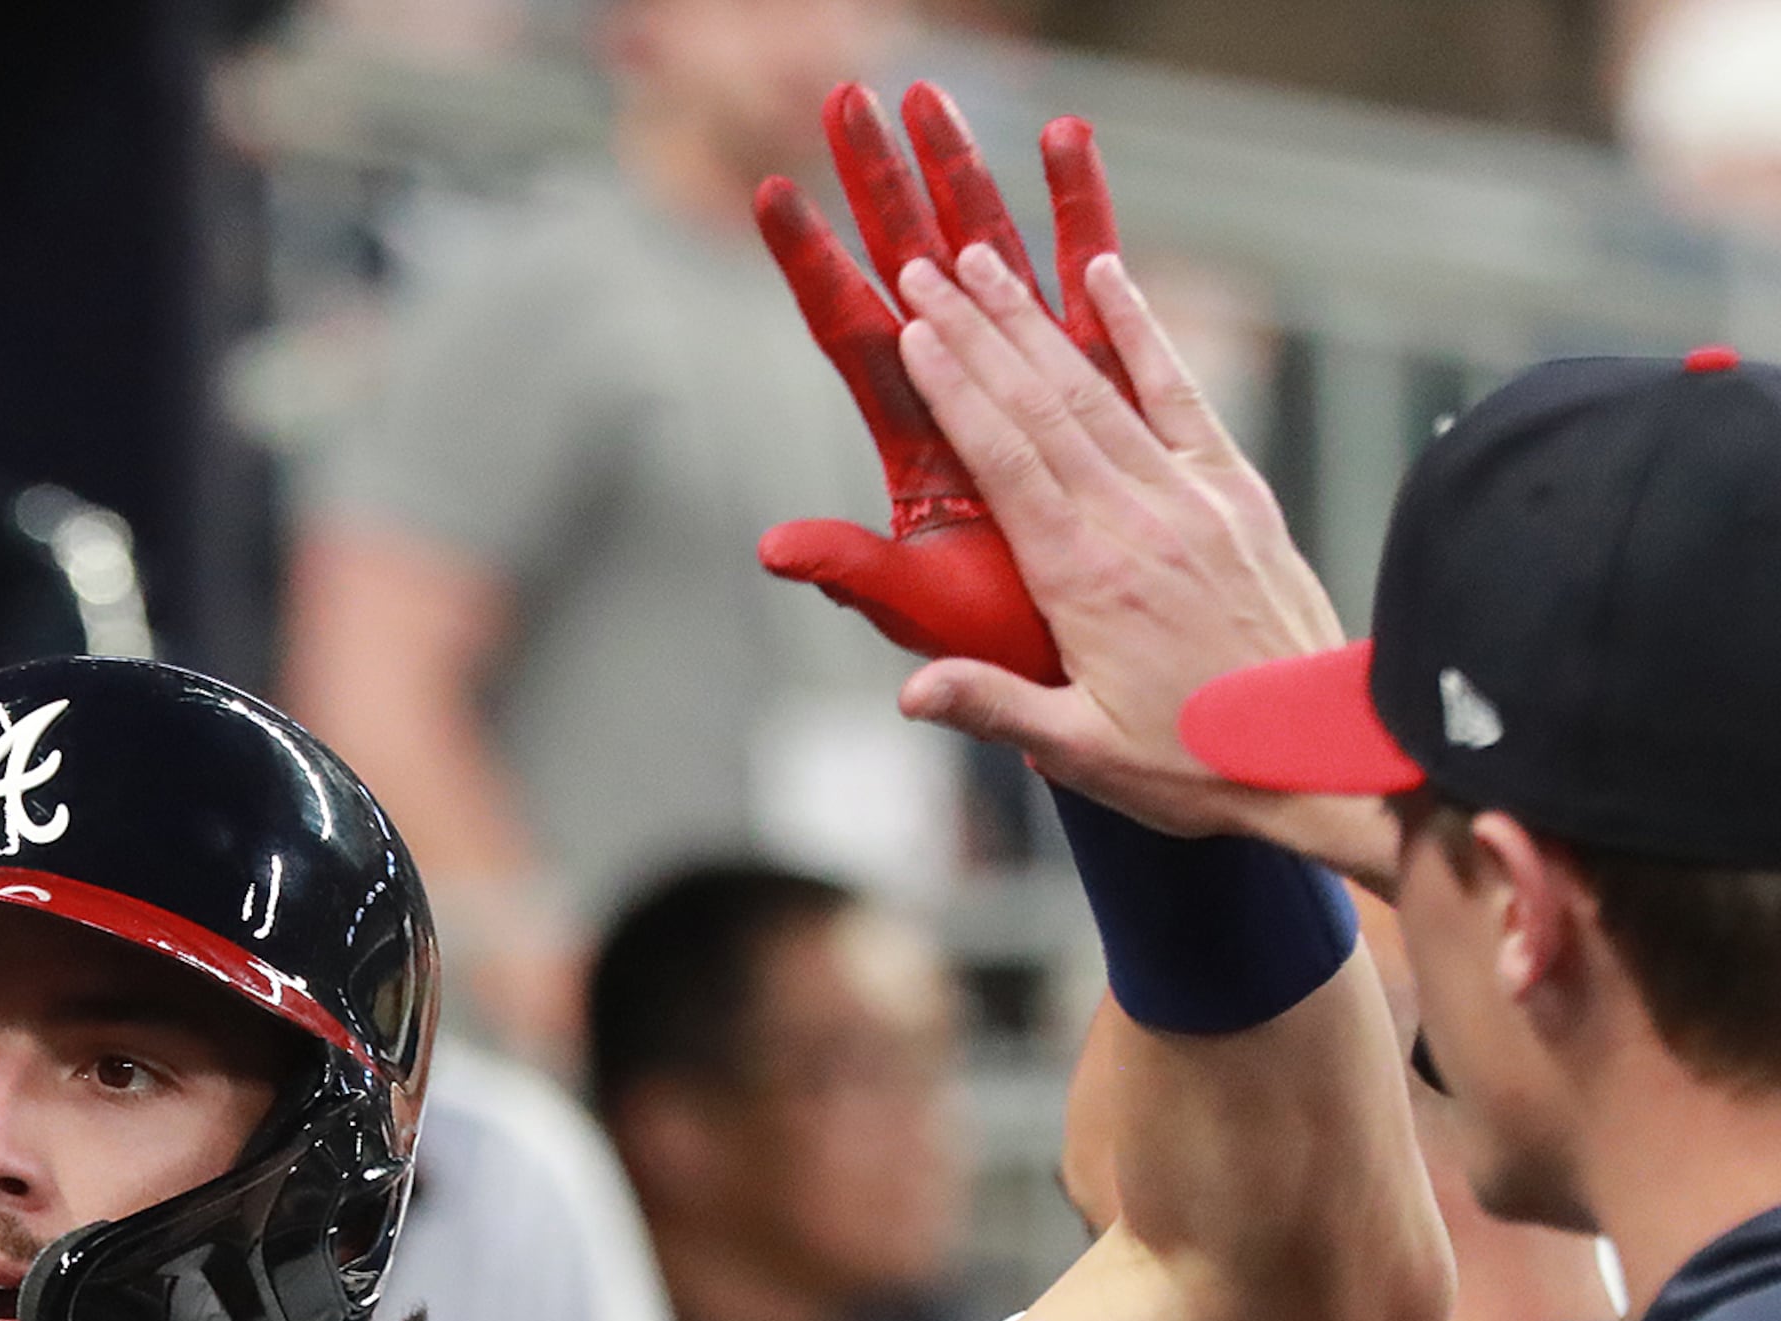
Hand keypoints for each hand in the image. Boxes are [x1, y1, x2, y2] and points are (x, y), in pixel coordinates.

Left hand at [756, 82, 1132, 682]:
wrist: (1099, 672)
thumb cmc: (1003, 646)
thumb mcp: (921, 610)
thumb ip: (855, 575)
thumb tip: (774, 550)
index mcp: (912, 443)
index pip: (848, 333)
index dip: (814, 265)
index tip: (773, 194)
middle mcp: (962, 399)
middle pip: (910, 267)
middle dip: (881, 184)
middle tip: (850, 96)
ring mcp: (1030, 381)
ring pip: (993, 252)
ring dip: (968, 176)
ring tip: (941, 97)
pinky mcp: (1099, 380)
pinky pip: (1087, 278)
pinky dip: (1078, 210)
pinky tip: (1068, 139)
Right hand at [886, 227, 1399, 884]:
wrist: (1320, 751)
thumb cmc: (1193, 761)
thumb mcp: (1081, 752)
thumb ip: (994, 708)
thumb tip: (908, 692)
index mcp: (1085, 580)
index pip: (1006, 460)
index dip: (956, 387)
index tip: (913, 328)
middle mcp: (1137, 521)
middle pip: (1042, 403)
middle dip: (978, 328)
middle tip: (925, 268)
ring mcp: (1192, 497)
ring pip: (1099, 386)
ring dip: (1036, 318)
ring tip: (983, 261)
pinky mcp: (1235, 491)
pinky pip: (1180, 395)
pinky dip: (1142, 332)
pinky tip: (1107, 277)